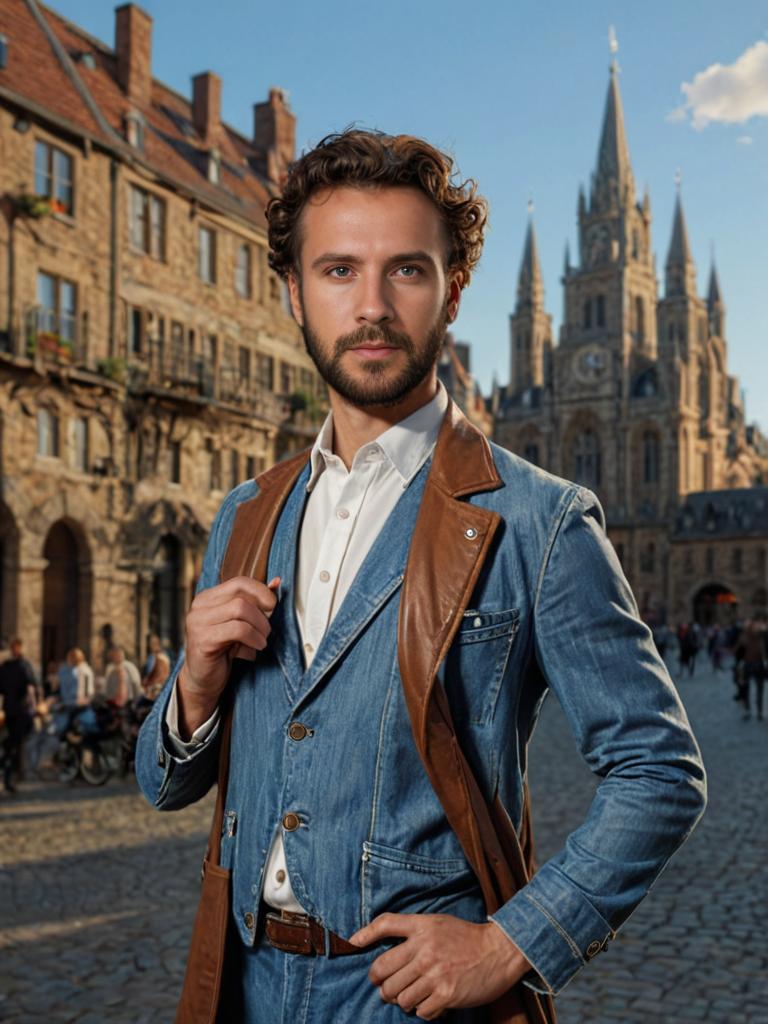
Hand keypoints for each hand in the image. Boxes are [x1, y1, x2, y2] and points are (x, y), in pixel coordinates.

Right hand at [177, 575, 279, 735]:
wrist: (203, 681)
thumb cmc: (222, 651)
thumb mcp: (240, 623)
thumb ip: (254, 603)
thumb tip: (276, 582)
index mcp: (207, 598)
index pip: (239, 582)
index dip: (261, 591)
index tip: (273, 605)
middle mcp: (199, 606)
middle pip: (240, 594)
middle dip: (262, 610)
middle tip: (268, 628)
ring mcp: (198, 622)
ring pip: (240, 608)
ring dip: (259, 625)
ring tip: (262, 640)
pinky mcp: (202, 640)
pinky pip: (237, 629)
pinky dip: (253, 637)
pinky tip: (256, 648)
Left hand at [349, 913, 529, 1019]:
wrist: (498, 952)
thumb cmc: (464, 937)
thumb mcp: (435, 922)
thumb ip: (407, 929)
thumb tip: (371, 938)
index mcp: (422, 927)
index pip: (384, 925)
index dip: (364, 937)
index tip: (353, 944)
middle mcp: (425, 948)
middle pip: (384, 973)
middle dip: (383, 985)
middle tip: (390, 988)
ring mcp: (435, 972)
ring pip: (399, 997)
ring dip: (403, 1000)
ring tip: (414, 995)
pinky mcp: (447, 994)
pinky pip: (420, 1011)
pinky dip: (422, 1010)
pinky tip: (431, 1001)